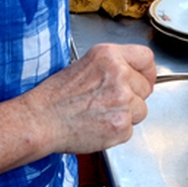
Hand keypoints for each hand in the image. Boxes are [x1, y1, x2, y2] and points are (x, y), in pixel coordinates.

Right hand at [29, 43, 155, 152]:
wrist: (40, 121)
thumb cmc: (56, 96)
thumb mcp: (86, 65)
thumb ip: (113, 66)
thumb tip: (136, 76)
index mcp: (109, 55)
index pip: (146, 58)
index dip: (147, 72)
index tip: (144, 79)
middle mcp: (119, 74)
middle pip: (145, 88)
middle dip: (132, 97)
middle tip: (106, 102)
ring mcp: (123, 100)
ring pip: (141, 110)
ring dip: (126, 115)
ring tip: (100, 114)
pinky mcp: (122, 124)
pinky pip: (131, 129)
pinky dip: (117, 131)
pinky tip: (98, 125)